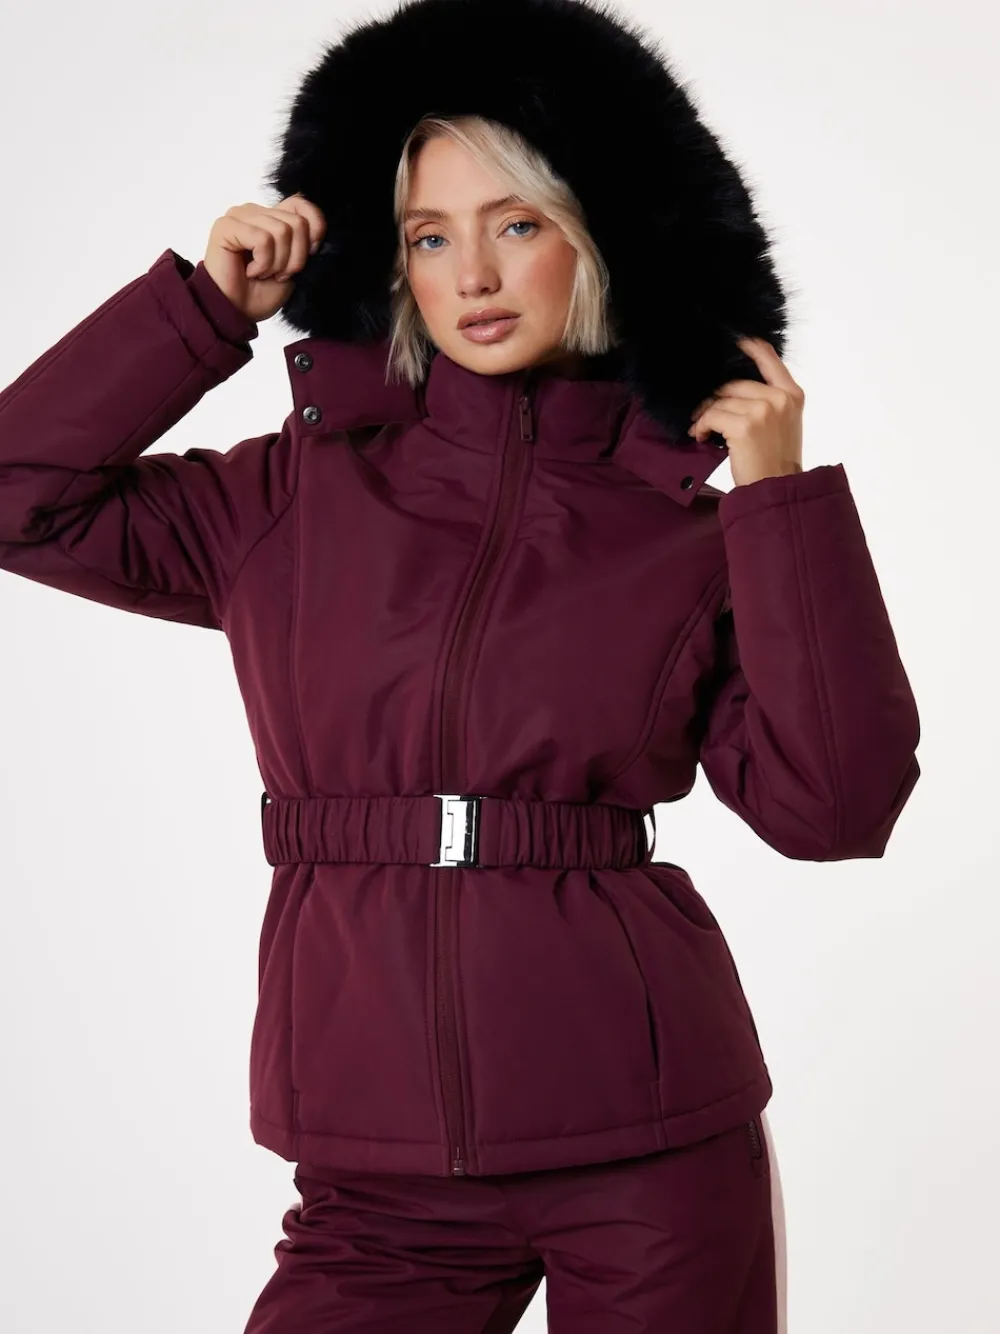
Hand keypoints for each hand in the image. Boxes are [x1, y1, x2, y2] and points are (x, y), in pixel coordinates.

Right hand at [202, 194, 326, 324]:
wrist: (237, 313)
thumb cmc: (261, 293)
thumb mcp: (295, 267)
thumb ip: (306, 243)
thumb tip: (317, 232)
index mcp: (272, 217)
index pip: (302, 204)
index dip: (315, 229)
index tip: (309, 256)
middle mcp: (256, 211)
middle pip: (297, 223)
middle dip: (295, 258)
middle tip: (278, 274)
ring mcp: (240, 215)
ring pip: (282, 231)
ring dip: (277, 263)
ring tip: (263, 274)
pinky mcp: (226, 226)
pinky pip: (263, 239)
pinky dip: (263, 263)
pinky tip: (250, 272)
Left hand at [687, 337, 803, 486]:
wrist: (778, 489)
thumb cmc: (776, 459)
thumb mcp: (784, 422)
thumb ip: (769, 399)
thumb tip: (733, 385)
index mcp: (792, 394)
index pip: (768, 356)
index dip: (746, 345)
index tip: (729, 342)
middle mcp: (780, 398)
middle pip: (734, 382)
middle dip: (713, 397)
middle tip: (702, 413)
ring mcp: (763, 411)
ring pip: (720, 400)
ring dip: (704, 414)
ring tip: (701, 428)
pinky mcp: (744, 426)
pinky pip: (712, 416)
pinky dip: (701, 426)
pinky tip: (700, 436)